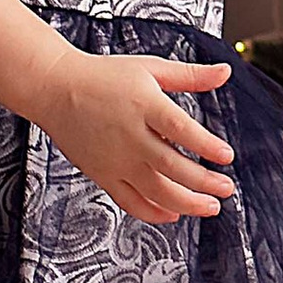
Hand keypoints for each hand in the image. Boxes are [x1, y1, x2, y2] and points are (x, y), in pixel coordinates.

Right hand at [43, 50, 237, 223]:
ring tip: (210, 206)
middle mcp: (130, 136)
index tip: (227, 155)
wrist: (55, 89)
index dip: (207, 145)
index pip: (182, 129)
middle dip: (204, 182)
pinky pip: (130, 201)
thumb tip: (226, 71)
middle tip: (226, 188)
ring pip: (155, 190)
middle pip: (173, 166)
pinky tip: (173, 214)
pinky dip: (153, 212)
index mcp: (145, 105)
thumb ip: (190, 75)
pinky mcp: (102, 174)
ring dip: (186, 203)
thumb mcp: (150, 68)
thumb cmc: (103, 76)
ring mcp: (115, 159)